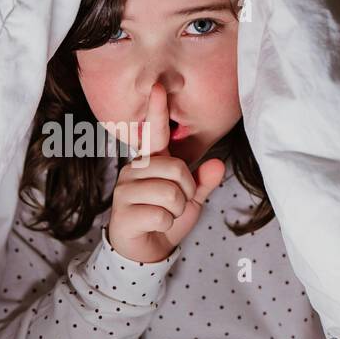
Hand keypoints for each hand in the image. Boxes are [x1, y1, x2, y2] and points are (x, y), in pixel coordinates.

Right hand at [105, 82, 225, 263]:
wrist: (144, 251)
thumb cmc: (164, 218)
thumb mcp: (190, 200)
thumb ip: (203, 182)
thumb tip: (217, 165)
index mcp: (150, 162)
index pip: (154, 132)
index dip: (157, 110)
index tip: (158, 87)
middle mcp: (133, 169)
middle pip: (176, 168)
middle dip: (187, 192)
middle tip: (177, 204)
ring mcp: (125, 190)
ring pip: (170, 193)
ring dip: (177, 210)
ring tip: (165, 215)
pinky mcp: (122, 212)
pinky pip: (162, 214)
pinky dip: (166, 224)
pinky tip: (154, 226)